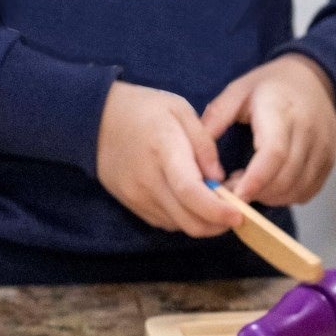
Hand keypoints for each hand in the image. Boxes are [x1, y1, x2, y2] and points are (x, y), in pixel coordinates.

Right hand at [95, 80, 236, 236]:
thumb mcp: (180, 110)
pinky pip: (165, 222)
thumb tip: (218, 178)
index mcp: (164, 149)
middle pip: (188, 220)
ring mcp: (137, 196)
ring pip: (179, 226)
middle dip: (218, 224)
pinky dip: (185, 219)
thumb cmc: (145, 109)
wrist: (96, 119)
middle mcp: (148, 180)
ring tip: (217, 203)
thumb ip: (204, 143)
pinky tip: (194, 202)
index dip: (217, 209)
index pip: (190, 191)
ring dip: (203, 222)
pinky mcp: (131, 204)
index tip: (238, 214)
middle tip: (236, 211)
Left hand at [201, 53, 335, 206]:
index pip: (273, 152)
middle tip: (233, 192)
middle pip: (285, 176)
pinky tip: (270, 186)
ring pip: (298, 187)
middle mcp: (308, 128)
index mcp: (280, 109)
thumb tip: (193, 155)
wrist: (314, 78)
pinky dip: (288, 196)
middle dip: (257, 192)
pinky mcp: (330, 159)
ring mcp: (324, 145)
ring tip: (250, 187)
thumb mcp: (237, 91)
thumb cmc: (268, 86)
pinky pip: (309, 190)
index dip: (253, 179)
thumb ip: (215, 119)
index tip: (232, 195)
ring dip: (271, 197)